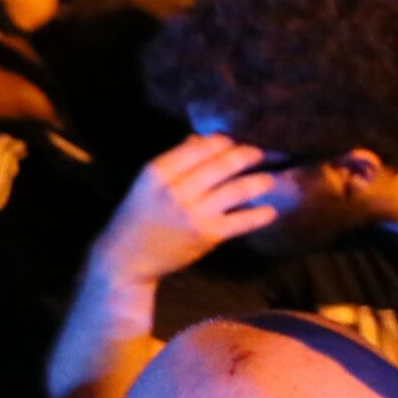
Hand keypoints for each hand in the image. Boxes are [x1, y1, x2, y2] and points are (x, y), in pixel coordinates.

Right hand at [99, 132, 285, 286]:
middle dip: (245, 156)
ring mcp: (194, 213)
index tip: (232, 141)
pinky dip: (259, 216)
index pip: (198, 148)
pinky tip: (271, 211)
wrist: (127, 258)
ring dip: (258, 182)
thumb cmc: (139, 215)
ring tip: (269, 179)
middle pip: (221, 165)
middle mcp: (177, 190)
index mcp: (158, 173)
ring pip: (236, 190)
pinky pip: (241, 221)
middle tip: (259, 153)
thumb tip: (202, 139)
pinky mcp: (208, 235)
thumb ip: (175, 161)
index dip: (221, 142)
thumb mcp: (148, 184)